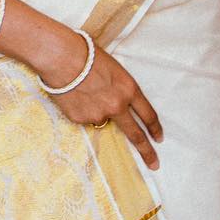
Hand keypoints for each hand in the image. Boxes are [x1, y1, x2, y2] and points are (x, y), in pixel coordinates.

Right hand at [34, 28, 162, 169]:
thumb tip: (118, 105)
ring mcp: (98, 114)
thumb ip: (121, 89)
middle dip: (147, 151)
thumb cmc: (87, 55)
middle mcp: (117, 105)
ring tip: (84, 91)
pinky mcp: (80, 119)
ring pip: (102, 119)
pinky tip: (74, 95)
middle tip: (154, 164)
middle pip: (135, 134)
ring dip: (97, 110)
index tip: (159, 139)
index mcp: (129, 89)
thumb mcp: (114, 69)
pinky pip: (84, 117)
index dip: (155, 128)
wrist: (61, 57)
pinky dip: (81, 109)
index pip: (148, 114)